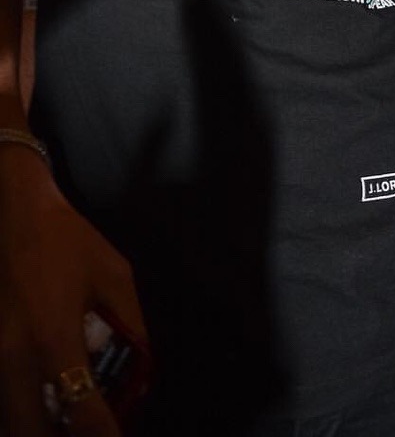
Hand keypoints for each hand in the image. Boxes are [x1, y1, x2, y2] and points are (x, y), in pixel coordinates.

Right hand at [0, 146, 147, 436]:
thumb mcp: (114, 277)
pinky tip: (44, 405)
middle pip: (29, 432)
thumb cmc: (68, 242)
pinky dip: (21, 412)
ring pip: (9, 420)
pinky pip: (1, 399)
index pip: (80, 408)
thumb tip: (145, 368)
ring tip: (70, 423)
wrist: (14, 215)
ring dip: (38, 428)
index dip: (104, 435)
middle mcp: (14, 357)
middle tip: (91, 432)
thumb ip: (131, 325)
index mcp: (54, 338)